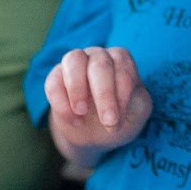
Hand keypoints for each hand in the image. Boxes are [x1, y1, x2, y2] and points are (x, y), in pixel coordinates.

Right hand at [44, 46, 151, 160]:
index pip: (123, 68)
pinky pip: (53, 83)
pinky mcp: (56, 78)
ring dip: (77, 87)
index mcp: (122, 60)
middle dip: (104, 94)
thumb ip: (135, 103)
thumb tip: (120, 101)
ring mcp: (76, 63)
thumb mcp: (137, 112)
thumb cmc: (121, 116)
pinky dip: (61, 103)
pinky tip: (74, 122)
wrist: (96, 132)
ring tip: (82, 113)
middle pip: (100, 64)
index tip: (118, 121)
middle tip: (107, 121)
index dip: (122, 94)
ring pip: (73, 60)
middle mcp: (99, 56)